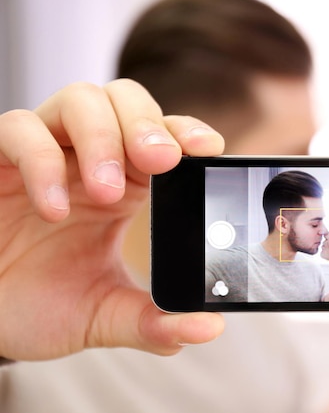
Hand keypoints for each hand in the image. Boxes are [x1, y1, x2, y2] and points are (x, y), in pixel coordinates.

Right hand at [0, 79, 224, 359]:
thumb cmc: (41, 303)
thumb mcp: (103, 315)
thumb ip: (154, 321)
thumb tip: (210, 328)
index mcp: (128, 185)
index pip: (165, 137)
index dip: (188, 133)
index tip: (207, 151)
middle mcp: (89, 159)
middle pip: (128, 100)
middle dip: (148, 124)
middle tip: (161, 162)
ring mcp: (44, 153)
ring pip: (81, 99)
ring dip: (103, 139)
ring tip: (108, 192)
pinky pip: (19, 130)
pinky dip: (41, 162)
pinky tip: (53, 210)